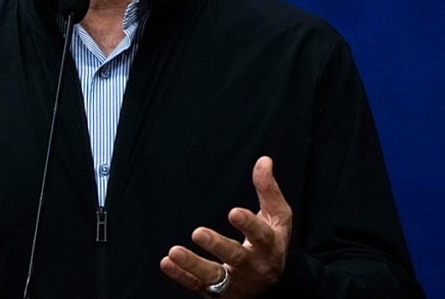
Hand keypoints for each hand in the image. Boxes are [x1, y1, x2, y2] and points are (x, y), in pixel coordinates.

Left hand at [160, 156, 291, 297]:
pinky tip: (166, 262)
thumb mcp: (277, 218)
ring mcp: (234, 282)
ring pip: (213, 276)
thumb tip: (264, 160)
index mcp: (269, 246)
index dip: (248, 225)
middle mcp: (253, 267)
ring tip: (174, 251)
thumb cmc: (271, 242)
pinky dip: (181, 276)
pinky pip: (197, 286)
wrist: (272, 285)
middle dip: (217, 245)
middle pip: (235, 257)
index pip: (261, 235)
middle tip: (198, 232)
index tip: (233, 212)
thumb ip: (268, 190)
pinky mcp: (217, 293)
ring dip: (193, 264)